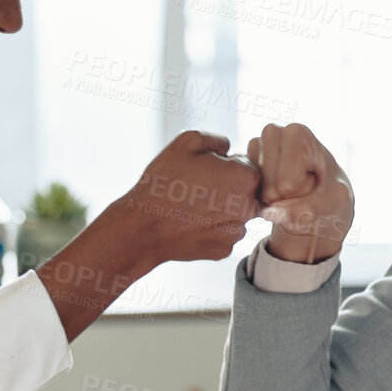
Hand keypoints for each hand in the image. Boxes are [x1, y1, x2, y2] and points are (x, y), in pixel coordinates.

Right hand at [109, 130, 261, 263]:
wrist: (142, 226)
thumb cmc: (163, 182)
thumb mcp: (186, 142)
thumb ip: (217, 140)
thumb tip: (228, 149)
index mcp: (245, 177)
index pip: (246, 164)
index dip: (224, 164)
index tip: (203, 170)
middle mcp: (249, 207)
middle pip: (244, 191)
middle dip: (226, 186)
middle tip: (196, 188)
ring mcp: (237, 232)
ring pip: (234, 213)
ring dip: (220, 208)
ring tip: (191, 206)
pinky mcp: (224, 250)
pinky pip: (223, 234)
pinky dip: (211, 228)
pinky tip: (190, 223)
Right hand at [247, 122, 353, 263]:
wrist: (318, 199)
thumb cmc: (331, 196)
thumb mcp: (334, 203)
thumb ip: (310, 208)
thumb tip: (272, 212)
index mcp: (298, 133)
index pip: (288, 183)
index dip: (301, 191)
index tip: (313, 182)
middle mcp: (272, 133)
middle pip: (270, 188)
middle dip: (285, 196)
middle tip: (300, 188)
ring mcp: (254, 148)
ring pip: (255, 193)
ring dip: (271, 200)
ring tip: (288, 190)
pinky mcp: (243, 164)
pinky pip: (244, 195)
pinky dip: (259, 202)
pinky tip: (274, 194)